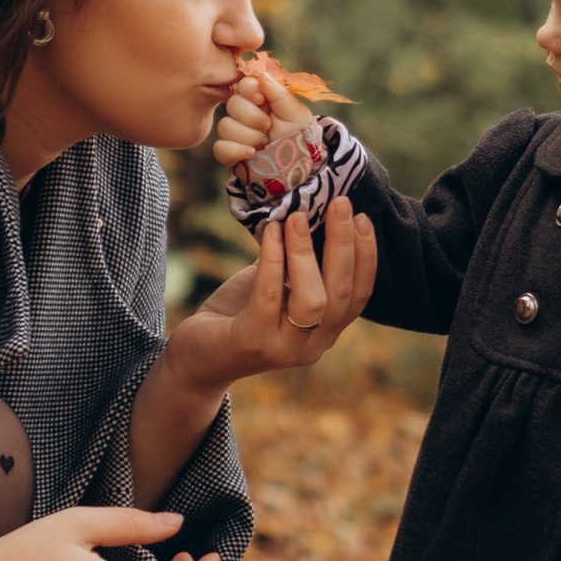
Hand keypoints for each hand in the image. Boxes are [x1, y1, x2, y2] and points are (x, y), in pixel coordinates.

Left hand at [180, 194, 378, 383]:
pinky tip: (271, 233)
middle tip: (339, 204)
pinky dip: (272, 261)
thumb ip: (294, 259)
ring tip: (296, 217)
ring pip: (313, 300)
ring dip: (306, 253)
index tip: (362, 217)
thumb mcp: (275, 283)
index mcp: (326, 330)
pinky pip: (269, 297)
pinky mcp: (253, 342)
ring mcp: (285, 348)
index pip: (358, 294)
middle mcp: (313, 344)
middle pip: (341, 294)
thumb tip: (307, 209)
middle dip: (343, 245)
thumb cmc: (238, 313)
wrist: (196, 356)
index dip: (365, 256)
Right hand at [211, 59, 297, 173]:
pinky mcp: (229, 153)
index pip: (243, 84)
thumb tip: (261, 74)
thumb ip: (279, 94)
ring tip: (265, 143)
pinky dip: (235, 150)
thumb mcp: (295, 113)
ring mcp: (234, 133)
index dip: (249, 90)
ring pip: (225, 126)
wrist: (298, 165)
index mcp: (259, 99)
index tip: (262, 99)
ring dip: (249, 136)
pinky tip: (251, 153)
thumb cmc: (299, 136)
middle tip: (268, 126)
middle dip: (252, 117)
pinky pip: (220, 147)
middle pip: (232, 104)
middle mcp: (243, 113)